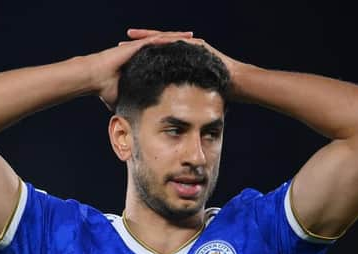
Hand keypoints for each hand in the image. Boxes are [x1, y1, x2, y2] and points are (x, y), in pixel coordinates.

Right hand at [88, 29, 193, 110]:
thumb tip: (139, 125)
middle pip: (169, 49)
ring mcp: (141, 48)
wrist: (95, 78)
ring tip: (197, 41)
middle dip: (185, 49)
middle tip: (202, 49)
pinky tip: (182, 38)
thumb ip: (135, 109)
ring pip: (166, 41)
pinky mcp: (137, 45)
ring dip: (182, 40)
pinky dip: (170, 38)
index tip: (194, 65)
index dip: (180, 62)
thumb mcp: (126, 100)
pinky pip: (157, 39)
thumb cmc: (106, 90)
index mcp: (144, 65)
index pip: (166, 62)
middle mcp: (144, 54)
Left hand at [125, 28, 241, 90]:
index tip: (122, 57)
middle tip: (121, 41)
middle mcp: (183, 51)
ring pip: (165, 39)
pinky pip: (179, 40)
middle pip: (156, 44)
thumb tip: (161, 115)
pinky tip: (155, 39)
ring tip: (133, 35)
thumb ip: (175, 99)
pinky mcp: (198, 45)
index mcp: (178, 61)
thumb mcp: (189, 95)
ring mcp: (190, 46)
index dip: (139, 56)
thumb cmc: (216, 92)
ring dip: (149, 36)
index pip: (155, 56)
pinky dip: (167, 39)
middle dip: (139, 43)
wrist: (236, 83)